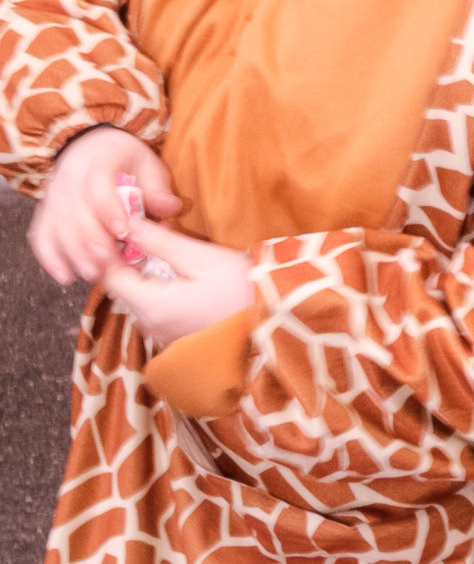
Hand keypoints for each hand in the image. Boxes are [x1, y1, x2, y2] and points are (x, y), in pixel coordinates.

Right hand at [30, 128, 181, 286]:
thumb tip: (171, 208)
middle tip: (109, 264)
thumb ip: (157, 188)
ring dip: (73, 254)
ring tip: (93, 274)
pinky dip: (50, 257)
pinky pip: (41, 235)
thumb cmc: (123, 158)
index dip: (110, 212)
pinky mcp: (46, 212)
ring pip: (57, 227)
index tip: (123, 233)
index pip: (98, 187)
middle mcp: (69, 177)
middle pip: (75, 212)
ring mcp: (54, 195)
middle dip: (91, 242)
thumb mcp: (147, 163)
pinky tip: (65, 276)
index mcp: (97, 161)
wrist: (90, 144)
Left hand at [102, 218, 253, 347]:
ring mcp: (162, 336)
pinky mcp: (176, 340)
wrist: (273, 325)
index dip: (113, 249)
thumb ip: (159, 242)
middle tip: (154, 233)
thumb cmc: (242, 290)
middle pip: (124, 287)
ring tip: (172, 253)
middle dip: (133, 259)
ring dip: (148, 275)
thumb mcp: (201, 257)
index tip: (128, 228)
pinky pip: (156, 311)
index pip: (109, 275)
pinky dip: (161, 292)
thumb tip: (128, 223)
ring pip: (140, 299)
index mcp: (152, 306)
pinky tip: (183, 279)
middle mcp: (150, 326)